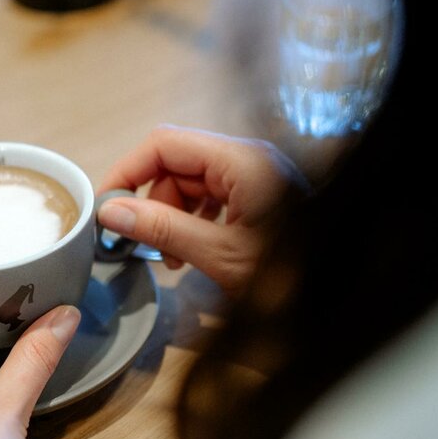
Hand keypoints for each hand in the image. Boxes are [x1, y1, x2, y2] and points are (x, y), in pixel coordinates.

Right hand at [98, 125, 302, 295]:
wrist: (332, 294)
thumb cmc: (291, 276)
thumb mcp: (220, 254)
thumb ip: (163, 229)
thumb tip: (111, 211)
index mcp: (241, 161)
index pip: (165, 144)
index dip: (128, 171)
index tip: (105, 206)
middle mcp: (247, 159)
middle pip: (176, 165)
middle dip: (154, 204)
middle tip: (148, 247)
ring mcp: (254, 176)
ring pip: (190, 183)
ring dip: (171, 218)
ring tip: (175, 260)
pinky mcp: (258, 195)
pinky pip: (210, 197)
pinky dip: (193, 222)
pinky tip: (194, 253)